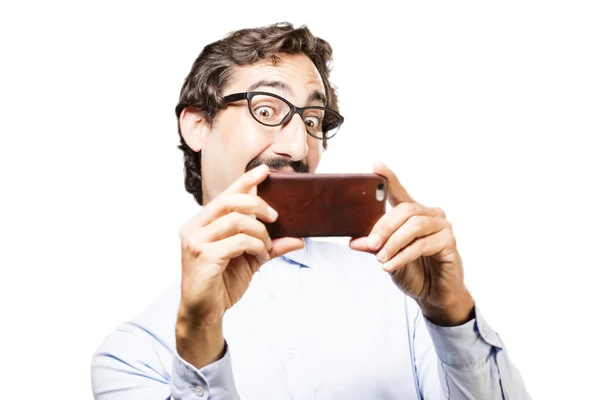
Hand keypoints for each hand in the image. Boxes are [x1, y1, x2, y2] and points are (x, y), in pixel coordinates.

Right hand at [176, 164, 303, 367]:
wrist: (205, 313)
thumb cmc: (221, 284)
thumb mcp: (249, 260)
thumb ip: (269, 246)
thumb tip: (297, 239)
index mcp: (203, 223)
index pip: (225, 194)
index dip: (245, 180)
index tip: (265, 170)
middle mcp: (195, 227)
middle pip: (230, 201)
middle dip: (258, 205)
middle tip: (275, 218)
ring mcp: (196, 241)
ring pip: (237, 220)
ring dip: (259, 232)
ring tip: (265, 247)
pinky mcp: (203, 256)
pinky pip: (238, 241)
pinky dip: (256, 247)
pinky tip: (259, 258)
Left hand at [350, 162, 473, 325]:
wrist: (433, 295)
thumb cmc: (413, 271)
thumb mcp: (388, 257)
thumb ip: (373, 246)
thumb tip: (353, 241)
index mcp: (413, 214)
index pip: (399, 191)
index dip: (389, 178)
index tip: (375, 166)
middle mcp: (430, 215)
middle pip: (405, 209)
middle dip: (384, 226)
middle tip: (371, 244)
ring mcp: (442, 227)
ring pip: (414, 225)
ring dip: (394, 243)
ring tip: (381, 259)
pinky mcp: (449, 243)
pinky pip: (423, 244)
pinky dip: (403, 255)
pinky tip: (390, 266)